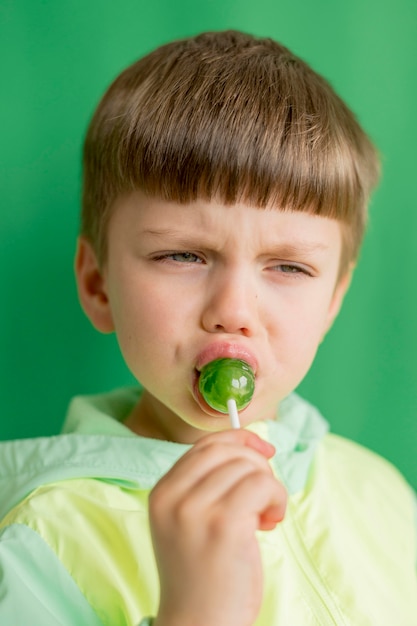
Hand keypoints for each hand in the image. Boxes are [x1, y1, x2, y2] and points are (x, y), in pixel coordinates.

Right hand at [149, 429, 286, 625]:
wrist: (197, 624)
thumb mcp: (189, 522)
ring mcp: (196, 509)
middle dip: (257, 464)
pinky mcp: (224, 525)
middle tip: (265, 496)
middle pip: (227, 450)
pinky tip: (270, 521)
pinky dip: (276, 498)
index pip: (205, 445)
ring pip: (248, 467)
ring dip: (270, 486)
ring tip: (266, 516)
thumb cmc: (201, 575)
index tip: (264, 450)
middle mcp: (173, 496)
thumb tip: (251, 449)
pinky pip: (262, 485)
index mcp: (162, 492)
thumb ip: (208, 486)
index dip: (240, 440)